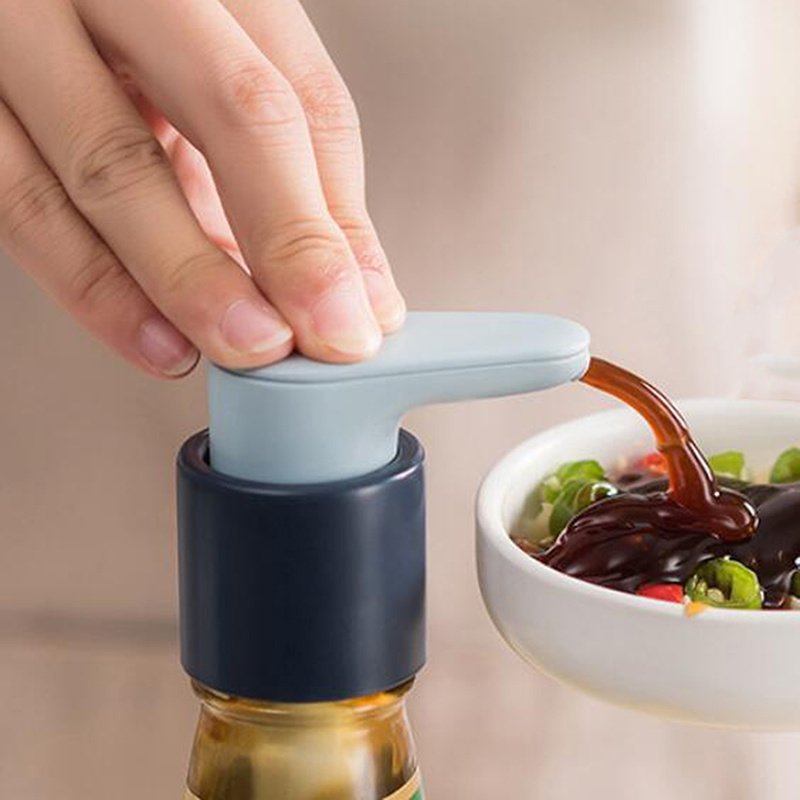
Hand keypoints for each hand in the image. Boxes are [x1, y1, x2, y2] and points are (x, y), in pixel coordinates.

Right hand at [0, 0, 404, 376]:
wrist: (2, 5)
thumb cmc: (106, 41)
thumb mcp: (197, 80)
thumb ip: (260, 164)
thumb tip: (342, 284)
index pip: (301, 95)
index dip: (342, 215)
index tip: (367, 308)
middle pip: (233, 109)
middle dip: (291, 240)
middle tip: (326, 334)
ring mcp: (20, 29)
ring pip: (115, 163)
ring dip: (194, 279)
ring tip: (248, 346)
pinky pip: (20, 201)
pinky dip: (95, 286)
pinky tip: (158, 339)